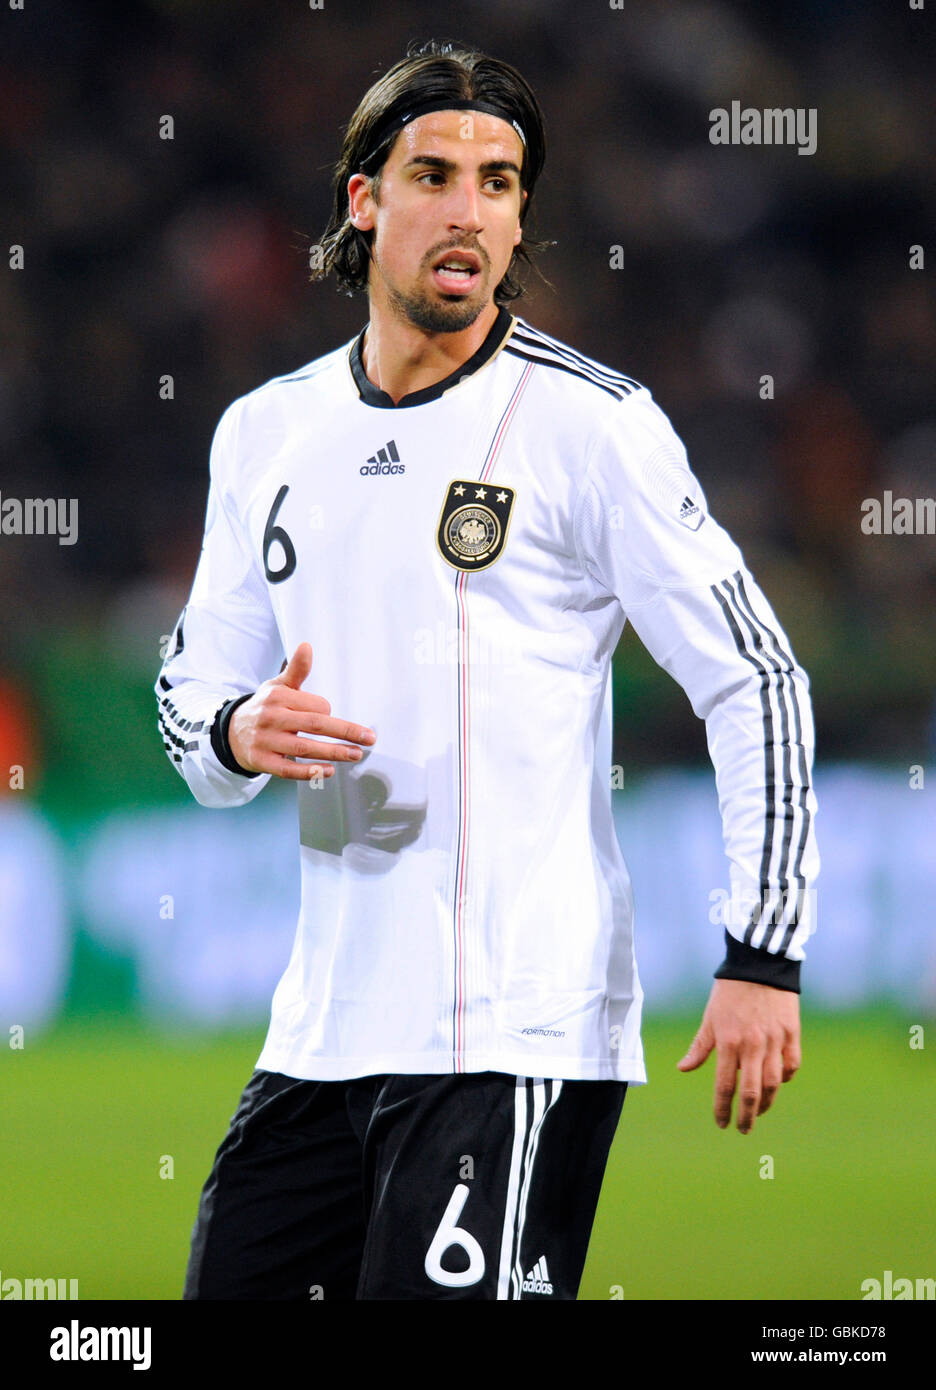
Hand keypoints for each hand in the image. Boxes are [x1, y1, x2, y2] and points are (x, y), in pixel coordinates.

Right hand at [228, 642, 375, 779]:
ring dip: (333, 753)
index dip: (330, 712)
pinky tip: (329, 770)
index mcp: (278, 696)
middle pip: (315, 725)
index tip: (332, 716)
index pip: (316, 706)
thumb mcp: (277, 685)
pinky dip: (310, 772)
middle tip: (368, 738)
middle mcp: (271, 718)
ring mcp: (265, 741)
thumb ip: (297, 670)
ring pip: (304, 749)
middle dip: (345, 732)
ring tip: (355, 754)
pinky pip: (288, 770)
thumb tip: (307, 646)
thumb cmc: (264, 707)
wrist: (231, 732)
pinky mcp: (262, 762)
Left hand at [677, 978, 800, 1133]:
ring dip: (766, 1102)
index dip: (722, 1108)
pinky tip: (778, 1083)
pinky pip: (791, 1065)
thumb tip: (682, 1069)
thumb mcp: (710, 1018)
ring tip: (758, 1111)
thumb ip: (699, 1047)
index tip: (722, 1124)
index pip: (725, 1086)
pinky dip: (785, 1077)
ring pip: (774, 1083)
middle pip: (751, 1092)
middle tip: (743, 1129)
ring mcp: (775, 1040)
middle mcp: (753, 1045)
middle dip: (746, 1115)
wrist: (759, 965)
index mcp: (728, 1042)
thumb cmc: (729, 992)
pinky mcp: (792, 1033)